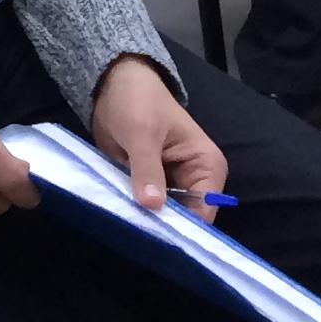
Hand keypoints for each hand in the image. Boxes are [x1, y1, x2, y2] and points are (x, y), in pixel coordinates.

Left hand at [91, 56, 227, 222]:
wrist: (113, 83)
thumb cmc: (138, 100)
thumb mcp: (142, 132)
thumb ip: (148, 169)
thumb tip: (153, 206)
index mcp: (207, 166)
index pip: (204, 211)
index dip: (183, 226)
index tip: (158, 238)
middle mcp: (195, 180)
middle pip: (184, 218)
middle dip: (162, 226)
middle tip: (136, 237)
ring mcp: (171, 185)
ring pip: (162, 216)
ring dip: (144, 221)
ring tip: (125, 230)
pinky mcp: (149, 185)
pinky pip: (144, 207)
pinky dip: (133, 211)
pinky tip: (119, 219)